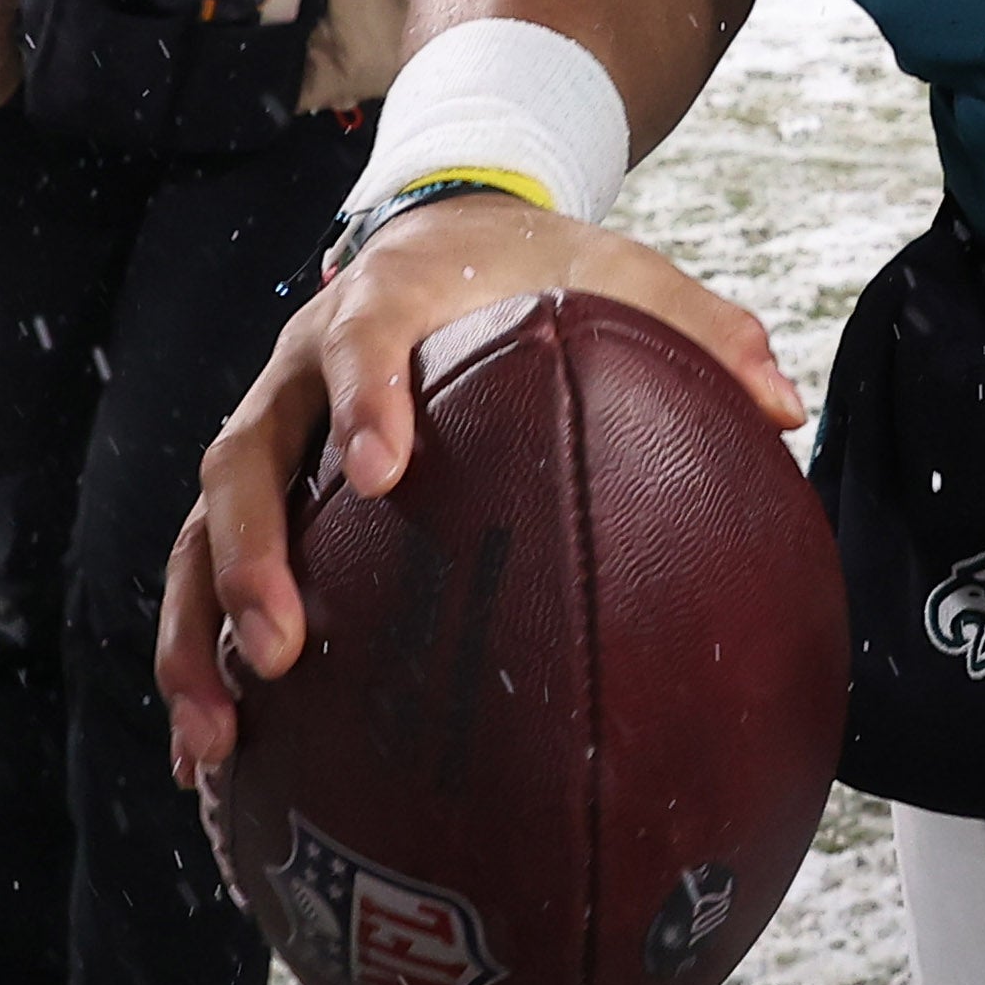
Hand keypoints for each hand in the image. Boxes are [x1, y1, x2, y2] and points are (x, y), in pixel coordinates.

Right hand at [154, 198, 797, 784]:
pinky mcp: (253, 487)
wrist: (443, 221)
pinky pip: (203, 575)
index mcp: (392, 302)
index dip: (364, 402)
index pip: (363, 342)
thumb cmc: (538, 267)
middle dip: (252, 555)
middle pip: (244, 457)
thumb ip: (703, 331)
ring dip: (198, 634)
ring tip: (218, 740)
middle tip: (282, 649)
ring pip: (203, 531)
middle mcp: (301, 366)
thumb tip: (787, 410)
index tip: (382, 473)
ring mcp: (267, 429)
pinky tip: (217, 763)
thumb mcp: (619, 273)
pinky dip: (199, 658)